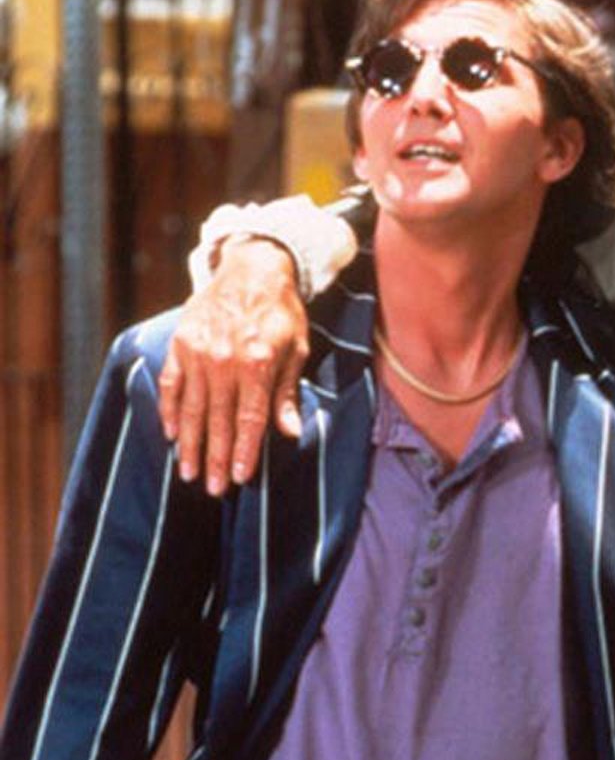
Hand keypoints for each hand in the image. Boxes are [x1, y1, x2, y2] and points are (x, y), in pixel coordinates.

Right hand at [157, 238, 309, 494]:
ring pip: (193, 408)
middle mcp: (225, 360)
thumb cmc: (281, 314)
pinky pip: (172, 384)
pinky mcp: (180, 344)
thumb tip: (290, 433)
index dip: (244, 451)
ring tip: (189, 473)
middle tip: (212, 489)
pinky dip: (171, 411)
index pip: (249, 418)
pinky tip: (171, 435)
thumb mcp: (297, 349)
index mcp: (259, 363)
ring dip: (190, 444)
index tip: (239, 478)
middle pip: (219, 420)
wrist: (252, 270)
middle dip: (216, 458)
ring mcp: (198, 352)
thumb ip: (288, 392)